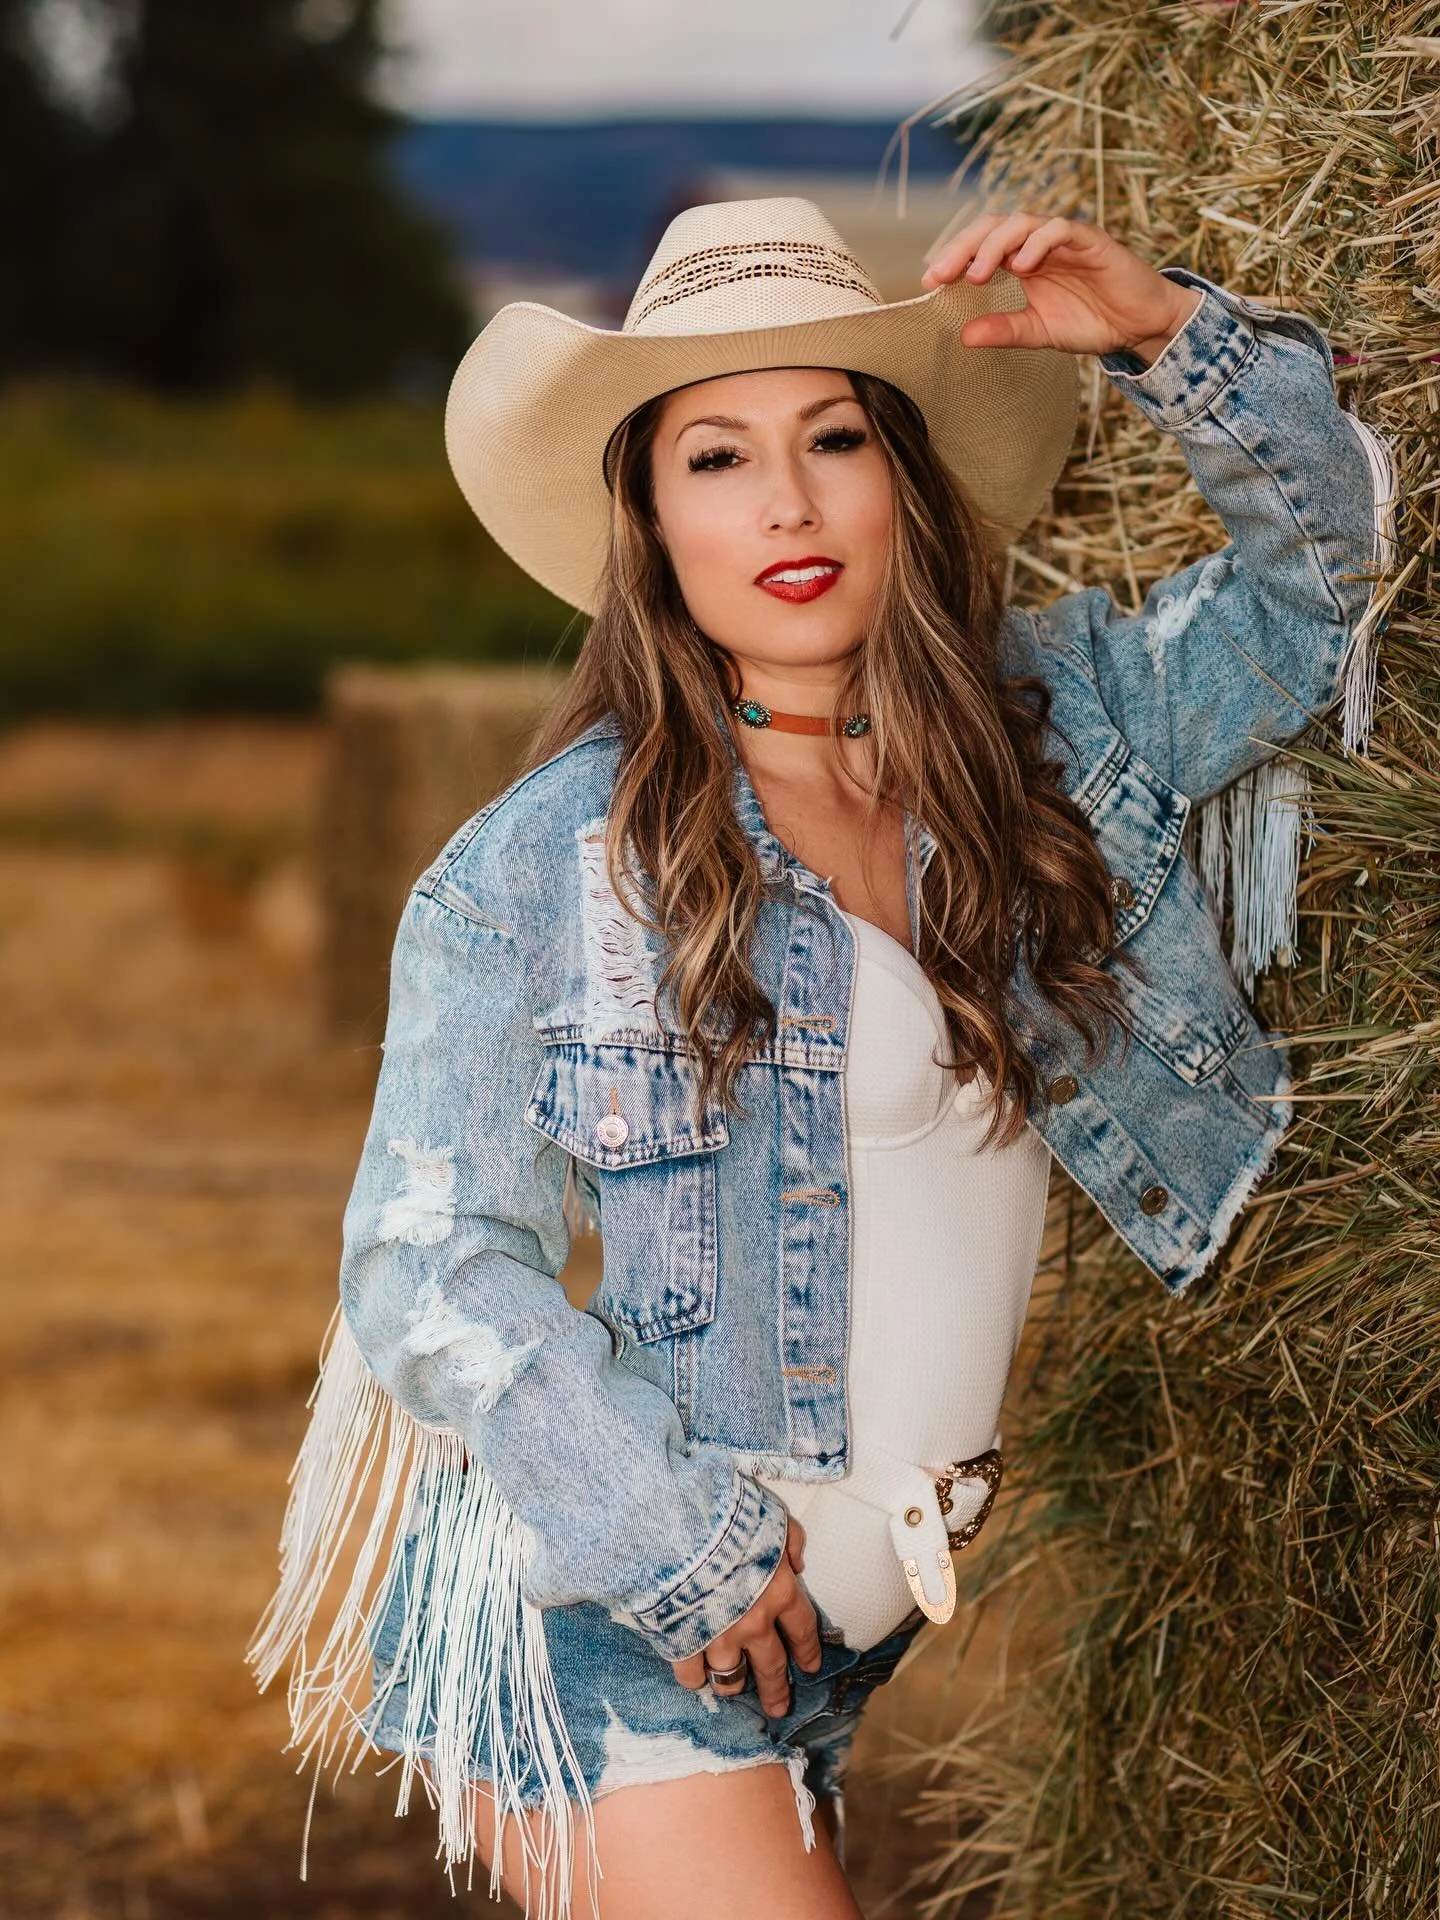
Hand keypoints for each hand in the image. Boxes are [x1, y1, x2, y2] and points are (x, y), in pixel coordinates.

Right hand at [671, 1515, 820, 1718]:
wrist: (678, 1528)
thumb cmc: (728, 1516)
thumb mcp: (772, 1516)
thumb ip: (791, 1540)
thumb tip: (799, 1563)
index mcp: (781, 1592)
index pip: (803, 1630)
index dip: (808, 1650)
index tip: (810, 1666)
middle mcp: (754, 1623)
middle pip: (771, 1666)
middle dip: (776, 1689)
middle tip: (779, 1708)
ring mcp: (718, 1638)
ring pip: (731, 1677)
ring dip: (733, 1684)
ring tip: (732, 1689)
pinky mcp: (683, 1644)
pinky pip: (690, 1675)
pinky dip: (692, 1678)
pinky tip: (694, 1678)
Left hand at [921, 210, 1203, 366]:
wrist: (1139, 325)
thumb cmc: (1091, 322)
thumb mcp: (1039, 332)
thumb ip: (1005, 331)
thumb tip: (963, 337)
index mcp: (1022, 261)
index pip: (980, 247)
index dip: (954, 258)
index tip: (931, 283)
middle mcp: (1038, 244)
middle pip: (993, 227)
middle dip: (964, 247)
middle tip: (942, 275)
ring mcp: (1064, 238)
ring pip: (1022, 223)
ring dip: (995, 245)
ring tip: (978, 273)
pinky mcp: (1091, 240)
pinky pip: (1060, 230)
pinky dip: (1038, 243)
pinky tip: (1022, 265)